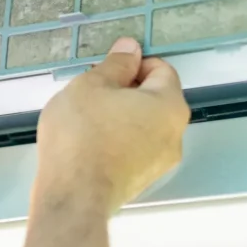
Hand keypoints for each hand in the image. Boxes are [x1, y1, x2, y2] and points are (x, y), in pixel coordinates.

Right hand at [36, 38, 189, 213]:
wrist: (72, 196)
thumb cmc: (81, 136)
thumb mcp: (91, 85)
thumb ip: (115, 64)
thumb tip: (130, 50)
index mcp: (169, 105)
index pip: (161, 69)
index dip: (132, 63)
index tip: (107, 67)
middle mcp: (173, 135)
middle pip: (154, 99)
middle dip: (124, 91)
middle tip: (92, 92)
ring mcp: (158, 163)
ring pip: (142, 126)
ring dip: (119, 117)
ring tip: (85, 120)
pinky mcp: (139, 181)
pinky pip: (131, 150)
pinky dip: (115, 141)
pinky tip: (87, 143)